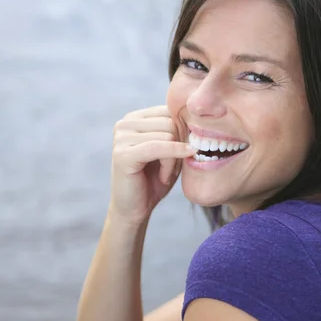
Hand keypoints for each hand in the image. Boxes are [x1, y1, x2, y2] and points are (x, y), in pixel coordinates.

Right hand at [109, 105, 194, 223]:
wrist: (135, 209)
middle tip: (172, 169)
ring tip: (165, 174)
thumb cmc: (155, 179)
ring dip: (173, 159)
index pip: (172, 111)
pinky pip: (158, 148)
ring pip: (168, 135)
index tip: (182, 154)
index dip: (183, 133)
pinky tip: (168, 175)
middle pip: (171, 122)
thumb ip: (179, 132)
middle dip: (178, 146)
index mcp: (136, 118)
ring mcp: (121, 137)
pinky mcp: (122, 153)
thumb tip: (198, 118)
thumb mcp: (171, 150)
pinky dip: (170, 161)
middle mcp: (125, 123)